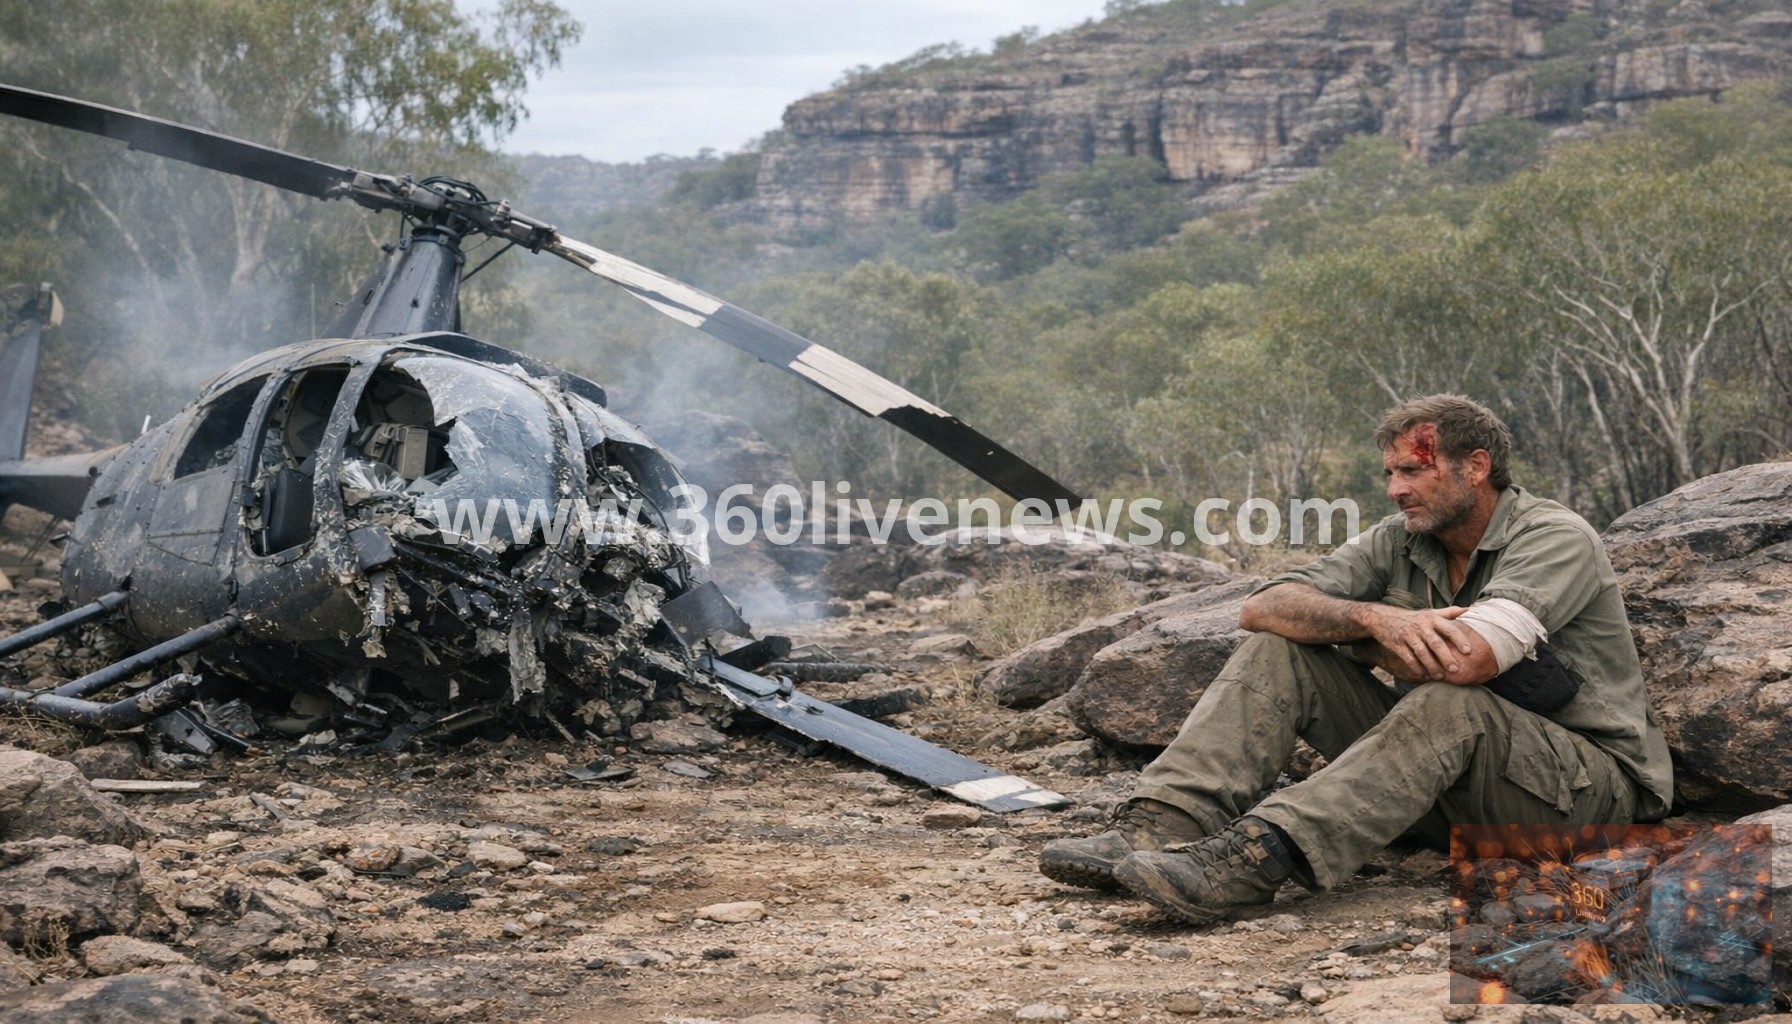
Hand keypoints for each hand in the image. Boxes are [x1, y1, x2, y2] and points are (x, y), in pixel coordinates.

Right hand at [1361, 605, 1476, 681]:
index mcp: (1432, 618)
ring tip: (1440, 676)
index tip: (1468, 651)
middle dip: (1446, 657)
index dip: (1459, 639)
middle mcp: (1420, 626)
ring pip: (1422, 653)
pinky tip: (1423, 676)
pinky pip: (1408, 658)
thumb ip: (1449, 612)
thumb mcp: (1430, 612)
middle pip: (1435, 643)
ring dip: (1432, 666)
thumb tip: (1469, 609)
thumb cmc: (1413, 617)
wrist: (1383, 617)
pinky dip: (1416, 668)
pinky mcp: (1397, 644)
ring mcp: (1408, 635)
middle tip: (1455, 669)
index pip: (1449, 628)